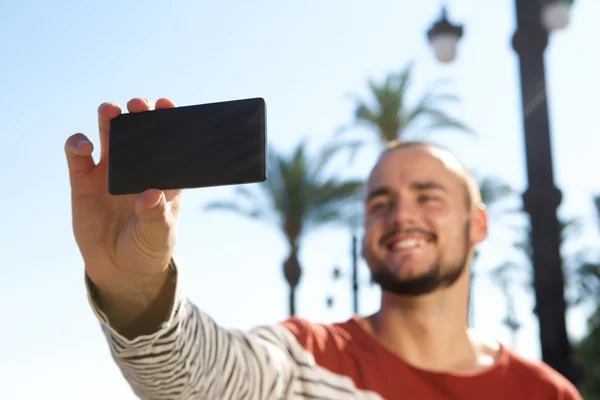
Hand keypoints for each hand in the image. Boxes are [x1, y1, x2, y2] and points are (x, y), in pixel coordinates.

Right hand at [65, 98, 181, 296]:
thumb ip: (156, 215)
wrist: (121, 269)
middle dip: (139, 112)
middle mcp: (138, 165)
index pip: (168, 140)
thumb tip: (149, 195)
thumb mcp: (158, 234)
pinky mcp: (83, 181)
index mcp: (163, 174)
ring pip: (108, 133)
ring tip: (110, 112)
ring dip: (108, 117)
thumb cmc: (149, 247)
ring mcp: (110, 170)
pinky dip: (78, 144)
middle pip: (138, 129)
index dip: (168, 119)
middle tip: (139, 105)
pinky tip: (84, 146)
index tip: (166, 105)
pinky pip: (77, 155)